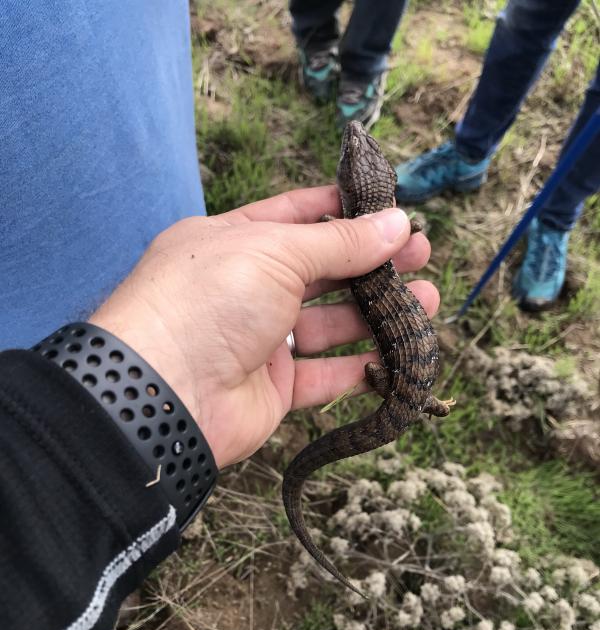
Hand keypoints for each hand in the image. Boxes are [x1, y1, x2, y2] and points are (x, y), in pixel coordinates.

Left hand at [91, 186, 436, 467]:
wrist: (166, 394)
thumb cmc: (208, 302)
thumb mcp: (275, 252)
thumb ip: (339, 243)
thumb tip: (397, 224)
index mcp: (234, 241)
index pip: (296, 215)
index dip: (344, 211)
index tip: (390, 210)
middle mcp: (246, 289)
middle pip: (321, 270)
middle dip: (372, 263)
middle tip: (421, 256)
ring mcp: (259, 340)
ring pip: (330, 324)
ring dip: (377, 314)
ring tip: (427, 301)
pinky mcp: (272, 388)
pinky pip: (325, 375)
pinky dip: (360, 368)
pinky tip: (398, 356)